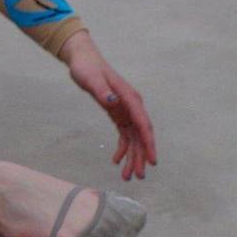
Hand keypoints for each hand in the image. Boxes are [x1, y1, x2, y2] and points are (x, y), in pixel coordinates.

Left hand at [60, 30, 157, 179]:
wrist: (83, 61)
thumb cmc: (87, 69)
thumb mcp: (91, 79)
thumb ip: (102, 91)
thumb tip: (113, 102)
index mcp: (130, 99)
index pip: (143, 124)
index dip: (149, 144)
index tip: (152, 161)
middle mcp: (132, 106)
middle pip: (141, 135)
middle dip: (141, 156)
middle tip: (138, 176)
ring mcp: (126, 111)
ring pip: (134, 138)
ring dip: (132, 156)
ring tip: (127, 175)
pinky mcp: (118, 114)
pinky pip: (124, 135)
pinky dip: (122, 148)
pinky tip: (116, 160)